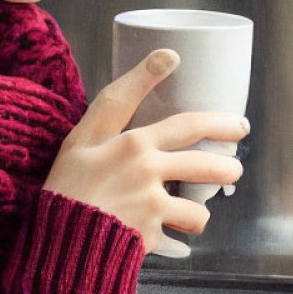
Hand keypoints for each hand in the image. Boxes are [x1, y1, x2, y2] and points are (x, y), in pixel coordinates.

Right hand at [43, 49, 246, 252]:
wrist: (53, 237)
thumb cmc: (67, 180)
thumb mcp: (84, 134)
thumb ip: (122, 98)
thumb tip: (168, 56)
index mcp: (133, 144)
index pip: (187, 125)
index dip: (218, 122)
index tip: (239, 124)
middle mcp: (147, 173)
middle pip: (205, 166)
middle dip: (228, 168)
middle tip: (233, 169)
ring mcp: (149, 207)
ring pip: (198, 210)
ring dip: (201, 211)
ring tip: (197, 211)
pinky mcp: (147, 237)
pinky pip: (175, 237)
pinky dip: (174, 236)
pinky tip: (168, 234)